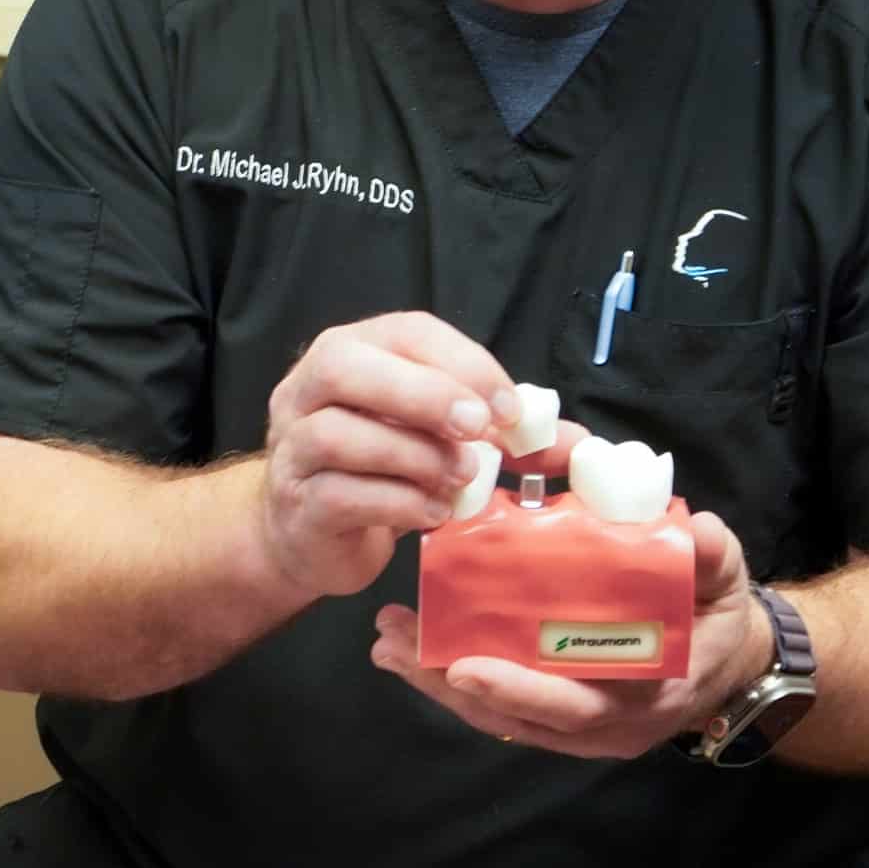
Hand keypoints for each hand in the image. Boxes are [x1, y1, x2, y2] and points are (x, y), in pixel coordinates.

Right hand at [260, 311, 578, 601]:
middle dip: (423, 393)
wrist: (310, 534)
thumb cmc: (380, 470)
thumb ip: (502, 435)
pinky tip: (433, 512)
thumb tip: (576, 443)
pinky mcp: (297, 504)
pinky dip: (399, 504)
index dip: (461, 362)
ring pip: (339, 434)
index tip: (509, 408)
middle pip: (346, 367)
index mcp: (352, 353)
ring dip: (415, 456)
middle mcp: (307, 390)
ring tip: (461, 478)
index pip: (404, 332)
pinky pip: (341, 495)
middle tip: (478, 429)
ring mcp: (292, 448)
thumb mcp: (438, 438)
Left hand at [369, 508, 772, 757]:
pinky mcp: (558, 716)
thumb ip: (712, 557)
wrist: (729, 659)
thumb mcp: (726, 580)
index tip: (465, 665)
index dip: (521, 691)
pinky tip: (410, 652)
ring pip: (498, 716)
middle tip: (395, 644)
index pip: (577, 705)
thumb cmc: (719, 613)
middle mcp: (605, 725)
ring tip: (386, 643)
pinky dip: (453, 681)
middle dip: (450, 685)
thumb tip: (698, 532)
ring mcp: (579, 727)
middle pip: (516, 717)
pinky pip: (500, 706)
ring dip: (438, 683)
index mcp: (648, 694)